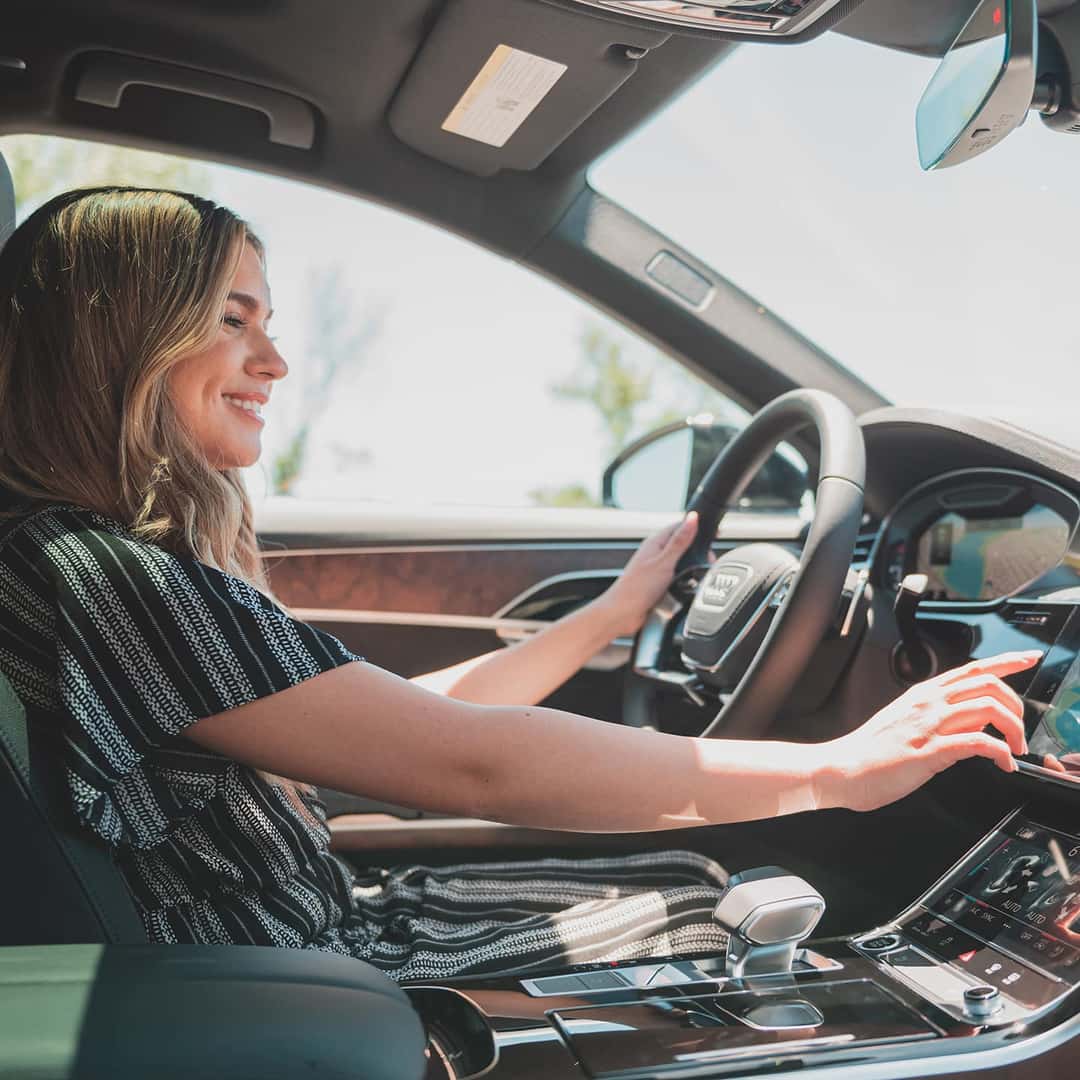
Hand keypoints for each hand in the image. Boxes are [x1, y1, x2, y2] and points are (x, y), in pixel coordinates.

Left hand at [602, 512, 701, 637]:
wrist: (622, 614)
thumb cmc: (637, 588)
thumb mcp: (664, 561)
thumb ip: (680, 540)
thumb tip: (693, 518)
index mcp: (655, 542)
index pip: (681, 526)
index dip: (698, 528)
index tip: (714, 535)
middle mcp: (656, 553)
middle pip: (684, 545)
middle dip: (698, 553)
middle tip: (707, 562)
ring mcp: (658, 569)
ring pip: (683, 563)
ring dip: (691, 568)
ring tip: (697, 576)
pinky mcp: (659, 583)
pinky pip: (678, 578)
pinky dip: (685, 582)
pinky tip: (688, 587)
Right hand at [821, 651, 1042, 812]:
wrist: (841, 768)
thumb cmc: (870, 751)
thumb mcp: (907, 722)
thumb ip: (941, 715)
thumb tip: (973, 718)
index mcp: (923, 694)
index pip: (973, 669)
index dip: (1006, 662)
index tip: (1028, 659)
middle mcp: (928, 703)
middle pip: (988, 684)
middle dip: (1017, 705)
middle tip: (1021, 729)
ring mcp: (929, 725)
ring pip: (988, 709)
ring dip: (1014, 729)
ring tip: (1015, 749)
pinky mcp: (930, 751)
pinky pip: (978, 742)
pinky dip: (1001, 753)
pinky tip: (1004, 764)